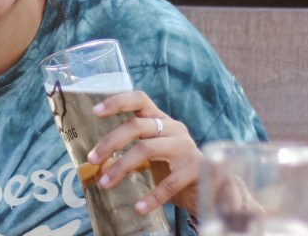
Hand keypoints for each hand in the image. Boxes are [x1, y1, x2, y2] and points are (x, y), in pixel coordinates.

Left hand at [86, 91, 201, 216]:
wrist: (216, 187)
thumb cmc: (176, 167)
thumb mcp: (154, 151)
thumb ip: (133, 146)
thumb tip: (96, 157)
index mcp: (161, 119)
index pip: (139, 99)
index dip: (117, 102)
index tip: (96, 110)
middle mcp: (173, 127)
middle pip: (136, 126)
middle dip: (110, 142)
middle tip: (92, 160)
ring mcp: (186, 146)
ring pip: (147, 149)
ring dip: (121, 167)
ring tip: (105, 184)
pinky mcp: (196, 168)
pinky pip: (169, 183)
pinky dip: (151, 196)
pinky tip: (139, 208)